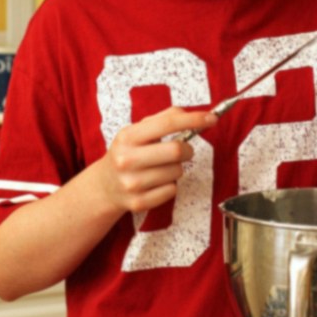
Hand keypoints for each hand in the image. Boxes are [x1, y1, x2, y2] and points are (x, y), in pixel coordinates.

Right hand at [97, 107, 217, 213]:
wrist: (104, 186)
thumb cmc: (128, 153)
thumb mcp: (137, 132)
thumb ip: (163, 119)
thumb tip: (190, 113)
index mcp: (128, 137)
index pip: (167, 124)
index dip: (193, 120)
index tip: (211, 119)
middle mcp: (126, 159)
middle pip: (176, 150)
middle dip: (187, 150)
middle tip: (182, 151)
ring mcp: (131, 183)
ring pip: (177, 172)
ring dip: (177, 169)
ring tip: (161, 168)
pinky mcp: (138, 202)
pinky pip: (172, 190)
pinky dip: (170, 185)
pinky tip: (156, 183)